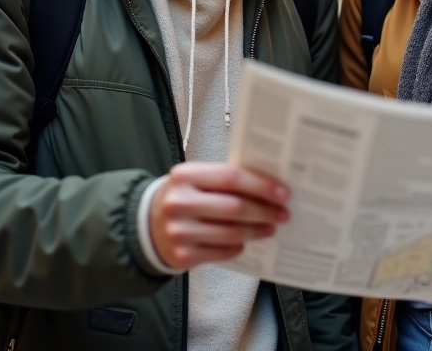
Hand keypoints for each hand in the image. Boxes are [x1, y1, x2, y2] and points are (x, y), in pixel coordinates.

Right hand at [149, 162, 289, 270]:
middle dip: (264, 211)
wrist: (148, 225)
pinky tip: (244, 240)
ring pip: (231, 232)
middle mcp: (179, 202)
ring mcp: (179, 231)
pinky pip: (222, 251)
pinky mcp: (182, 256)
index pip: (231, 177)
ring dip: (256, 230)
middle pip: (235, 207)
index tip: (283, 193)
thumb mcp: (197, 180)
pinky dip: (238, 246)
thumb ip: (225, 180)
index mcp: (185, 175)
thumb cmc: (185, 198)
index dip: (261, 186)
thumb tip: (270, 187)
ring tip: (270, 227)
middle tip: (283, 213)